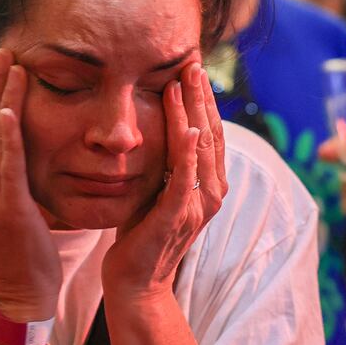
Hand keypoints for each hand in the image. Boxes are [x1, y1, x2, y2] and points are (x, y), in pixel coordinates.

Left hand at [102, 63, 227, 299]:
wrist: (135, 283)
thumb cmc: (140, 235)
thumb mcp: (154, 189)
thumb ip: (163, 163)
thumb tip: (155, 126)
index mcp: (207, 185)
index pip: (209, 133)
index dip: (203, 100)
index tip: (193, 67)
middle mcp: (210, 193)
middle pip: (210, 134)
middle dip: (201, 96)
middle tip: (193, 61)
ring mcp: (196, 206)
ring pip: (200, 150)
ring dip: (193, 113)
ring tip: (185, 81)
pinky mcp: (175, 218)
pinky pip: (185, 181)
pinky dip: (187, 154)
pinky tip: (187, 129)